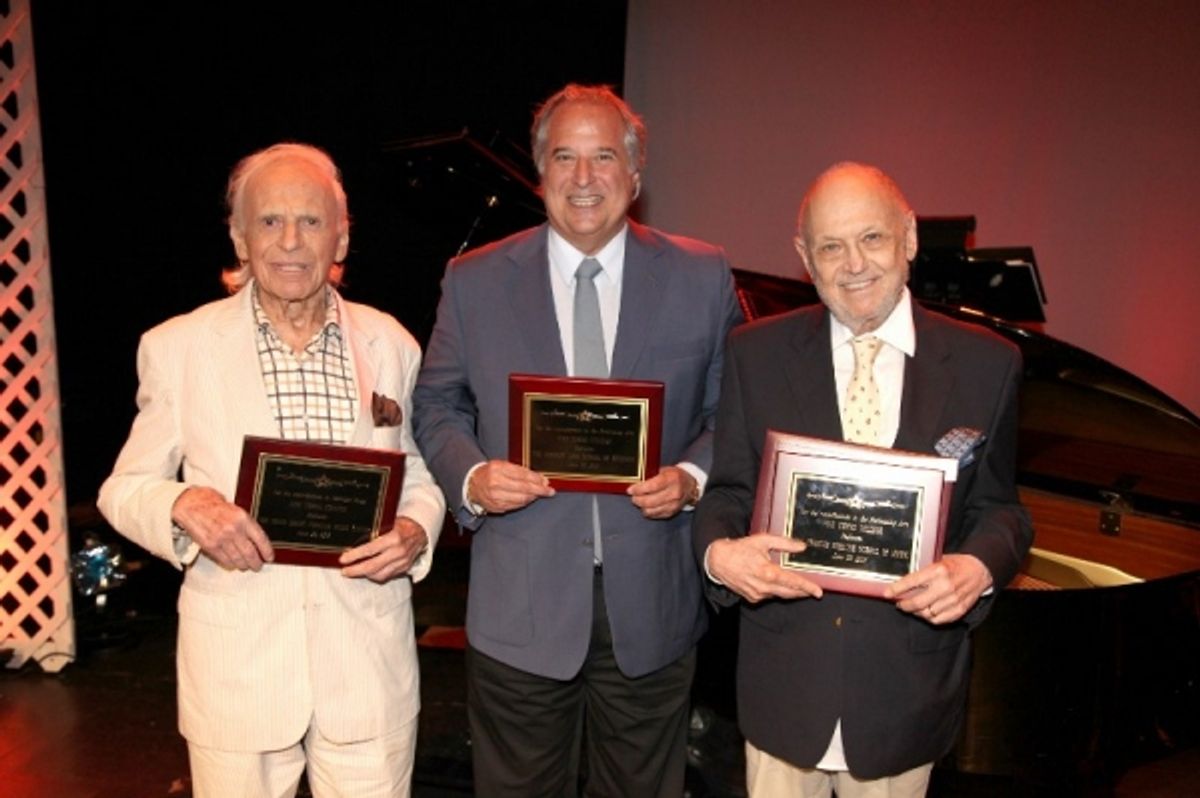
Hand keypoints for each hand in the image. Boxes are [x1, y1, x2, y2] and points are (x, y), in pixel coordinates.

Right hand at [172, 486, 272, 570]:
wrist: (193, 505)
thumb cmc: (214, 505)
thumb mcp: (237, 510)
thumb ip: (247, 524)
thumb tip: (257, 540)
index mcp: (243, 519)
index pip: (260, 539)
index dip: (267, 551)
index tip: (269, 557)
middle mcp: (233, 530)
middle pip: (250, 553)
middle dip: (256, 562)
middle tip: (258, 565)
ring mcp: (221, 539)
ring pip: (238, 559)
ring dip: (244, 565)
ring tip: (246, 566)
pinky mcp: (210, 546)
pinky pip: (224, 560)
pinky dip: (231, 564)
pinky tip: (234, 564)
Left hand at [339, 516, 428, 582]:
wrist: (422, 531)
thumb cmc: (403, 524)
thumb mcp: (389, 522)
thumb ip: (375, 531)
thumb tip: (354, 538)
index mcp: (394, 538)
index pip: (370, 550)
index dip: (354, 556)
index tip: (343, 559)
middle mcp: (399, 552)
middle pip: (372, 567)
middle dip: (355, 570)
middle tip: (344, 570)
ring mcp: (402, 562)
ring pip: (379, 575)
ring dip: (365, 575)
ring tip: (354, 571)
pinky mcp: (404, 568)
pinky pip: (387, 576)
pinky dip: (376, 575)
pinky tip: (368, 572)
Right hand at [468, 460, 554, 513]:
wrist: (472, 484)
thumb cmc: (489, 473)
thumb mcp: (502, 465)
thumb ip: (520, 470)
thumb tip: (539, 478)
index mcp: (498, 469)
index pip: (522, 475)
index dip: (536, 479)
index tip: (546, 481)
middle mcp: (496, 483)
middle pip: (524, 488)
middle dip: (539, 490)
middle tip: (549, 491)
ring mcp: (496, 496)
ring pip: (521, 498)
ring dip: (533, 497)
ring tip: (539, 494)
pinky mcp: (497, 506)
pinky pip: (516, 505)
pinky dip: (524, 502)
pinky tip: (529, 498)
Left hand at [627, 466, 696, 518]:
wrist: (690, 486)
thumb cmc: (675, 476)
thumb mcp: (664, 470)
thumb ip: (651, 475)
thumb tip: (635, 481)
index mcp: (672, 478)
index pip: (652, 486)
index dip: (639, 489)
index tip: (630, 490)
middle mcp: (674, 492)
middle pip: (650, 501)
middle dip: (637, 499)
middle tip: (633, 496)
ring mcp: (674, 504)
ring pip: (651, 510)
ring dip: (642, 506)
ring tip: (639, 501)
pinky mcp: (672, 512)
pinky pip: (655, 515)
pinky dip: (648, 512)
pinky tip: (646, 506)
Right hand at [707, 534, 823, 602]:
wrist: (719, 561)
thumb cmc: (740, 549)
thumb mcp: (763, 540)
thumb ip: (784, 543)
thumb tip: (801, 547)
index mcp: (768, 572)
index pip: (793, 582)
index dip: (807, 587)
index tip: (818, 591)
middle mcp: (763, 586)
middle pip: (789, 593)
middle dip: (802, 593)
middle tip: (813, 591)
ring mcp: (757, 594)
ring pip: (779, 595)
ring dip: (790, 592)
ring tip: (798, 587)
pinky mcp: (752, 598)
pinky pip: (769, 596)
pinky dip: (775, 591)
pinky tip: (775, 584)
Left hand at [884, 553, 992, 623]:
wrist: (980, 570)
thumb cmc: (956, 564)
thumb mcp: (939, 560)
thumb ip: (923, 570)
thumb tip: (902, 579)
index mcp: (938, 571)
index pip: (911, 582)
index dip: (896, 589)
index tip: (887, 593)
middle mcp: (945, 586)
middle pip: (917, 603)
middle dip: (904, 605)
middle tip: (899, 603)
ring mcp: (953, 599)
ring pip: (927, 614)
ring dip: (917, 612)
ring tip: (913, 607)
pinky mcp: (960, 609)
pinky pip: (939, 620)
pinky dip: (930, 618)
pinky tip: (926, 612)